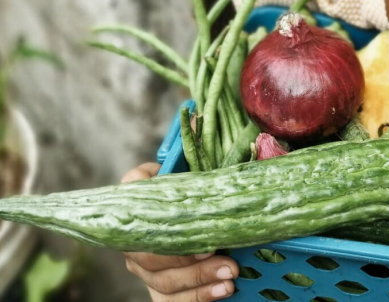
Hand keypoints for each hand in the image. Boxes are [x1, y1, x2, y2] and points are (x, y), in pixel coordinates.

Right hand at [121, 163, 237, 300]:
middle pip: (152, 259)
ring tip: (230, 277)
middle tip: (227, 262)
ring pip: (164, 283)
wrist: (197, 208)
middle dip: (191, 264)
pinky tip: (222, 291)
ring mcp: (144, 267)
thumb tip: (193, 129)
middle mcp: (133, 240)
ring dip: (199, 282)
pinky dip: (198, 297)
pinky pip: (171, 301)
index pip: (136, 213)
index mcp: (136, 207)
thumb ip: (187, 155)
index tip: (199, 233)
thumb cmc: (192, 187)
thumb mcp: (189, 169)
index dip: (165, 226)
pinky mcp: (159, 288)